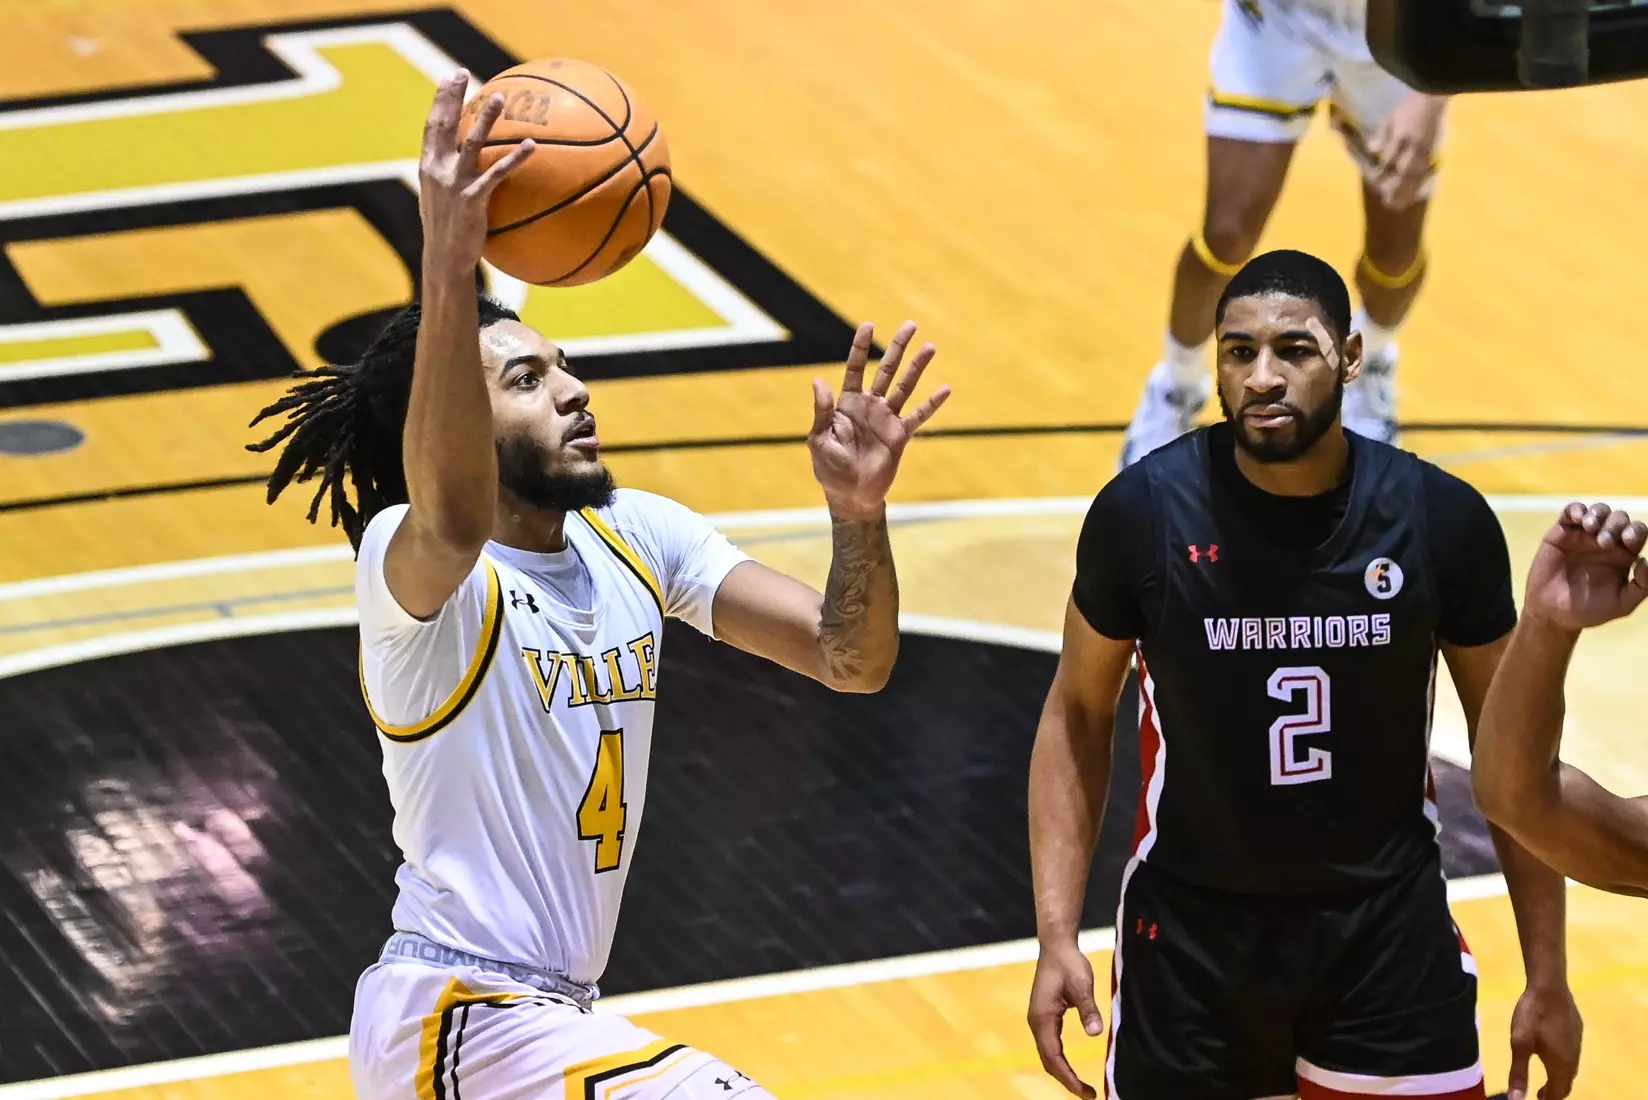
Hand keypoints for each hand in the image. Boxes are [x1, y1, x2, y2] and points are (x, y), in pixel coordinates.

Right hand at [418, 71, 534, 273]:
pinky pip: (497, 174)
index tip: (448, 79)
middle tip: (463, 74)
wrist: (445, 259)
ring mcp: (455, 184)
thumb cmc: (448, 231)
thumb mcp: (442, 199)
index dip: (439, 101)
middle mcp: (438, 171)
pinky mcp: (473, 200)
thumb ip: (450, 177)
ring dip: (486, 119)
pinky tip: (532, 146)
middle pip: (445, 125)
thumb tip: (467, 165)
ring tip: (500, 98)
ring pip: (471, 143)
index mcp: (429, 167)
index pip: (432, 127)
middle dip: (453, 98)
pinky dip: (515, 159)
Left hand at [809, 320, 950, 520]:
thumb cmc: (829, 468)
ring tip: (930, 346)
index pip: (855, 369)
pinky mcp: (900, 436)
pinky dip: (932, 404)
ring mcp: (887, 419)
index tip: (867, 325)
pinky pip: (919, 416)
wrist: (850, 495)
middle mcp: (870, 406)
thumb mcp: (819, 439)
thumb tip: (818, 381)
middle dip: (898, 347)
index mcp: (847, 404)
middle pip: (886, 370)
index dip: (860, 347)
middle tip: (911, 324)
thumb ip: (822, 411)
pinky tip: (945, 389)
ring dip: (917, 367)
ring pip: (905, 387)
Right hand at [1027, 941, 1103, 1098]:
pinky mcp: (1044, 1016)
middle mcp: (1037, 1023)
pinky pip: (1050, 1045)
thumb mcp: (1082, 985)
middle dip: (1066, 1080)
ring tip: (1081, 1086)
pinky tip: (1070, 1066)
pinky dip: (1060, 1060)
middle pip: (1048, 1060)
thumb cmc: (1069, 964)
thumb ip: (1088, 1009)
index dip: (1068, 1077)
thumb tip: (1097, 1034)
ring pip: (1048, 1054)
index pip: (1053, 1057)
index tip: (1085, 1091)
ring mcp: (1039, 1020)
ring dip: (1062, 1072)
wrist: (1056, 946)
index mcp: (1042, 1018)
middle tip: (1088, 1094)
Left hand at [1367, 92, 1444, 209]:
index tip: (1374, 183)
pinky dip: (1419, 184)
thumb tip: (1370, 151)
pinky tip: (1415, 194)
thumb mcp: (1391, 119)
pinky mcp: (1432, 152)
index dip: (1381, 172)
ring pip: (1415, 175)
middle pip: (1403, 172)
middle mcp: (1413, 147)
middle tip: (1389, 204)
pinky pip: (1425, 172)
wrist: (1433, 98)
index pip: (1389, 159)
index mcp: (1401, 137)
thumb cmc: (1408, 108)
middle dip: (1396, 189)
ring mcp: (1424, 151)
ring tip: (1401, 205)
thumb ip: (1381, 136)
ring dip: (1408, 191)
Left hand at [1508, 982, 1582, 1099]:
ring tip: (1547, 1080)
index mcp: (1560, 1065)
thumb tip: (1515, 1099)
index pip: (1558, 1092)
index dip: (1549, 1099)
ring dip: (1560, 1078)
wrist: (1550, 987)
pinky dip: (1564, 1064)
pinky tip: (1554, 1055)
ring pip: (1571, 1069)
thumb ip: (1518, 1073)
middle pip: (1566, 1083)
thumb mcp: (1520, 1044)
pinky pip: (1573, 1055)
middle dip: (1555, 1092)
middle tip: (1541, 1096)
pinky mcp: (1577, 1031)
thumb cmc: (1532, 1015)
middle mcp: (1573, 1058)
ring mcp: (1578, 1044)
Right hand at [1523, 502, 1647, 630]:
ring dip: (1598, 514)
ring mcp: (1583, 535)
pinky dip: (1576, 509)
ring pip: (1598, 510)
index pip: (1637, 532)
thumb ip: (1642, 586)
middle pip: (1619, 518)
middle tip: (1603, 542)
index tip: (1627, 541)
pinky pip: (1571, 511)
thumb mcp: (1622, 604)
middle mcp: (1606, 541)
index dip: (1636, 531)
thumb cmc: (1590, 610)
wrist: (1553, 614)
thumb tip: (1646, 561)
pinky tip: (1578, 518)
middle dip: (1615, 525)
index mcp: (1624, 555)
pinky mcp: (1561, 533)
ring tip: (1590, 527)